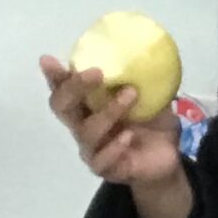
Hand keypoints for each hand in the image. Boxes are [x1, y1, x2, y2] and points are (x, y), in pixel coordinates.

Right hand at [41, 58, 189, 188]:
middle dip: (74, 87)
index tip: (47, 60)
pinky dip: (113, 146)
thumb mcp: (151, 93)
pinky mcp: (106, 168)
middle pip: (62, 107)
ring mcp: (92, 148)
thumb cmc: (153, 120)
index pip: (64, 88)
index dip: (54, 76)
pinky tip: (127, 136)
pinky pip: (101, 160)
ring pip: (86, 132)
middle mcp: (83, 125)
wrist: (169, 155)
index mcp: (89, 104)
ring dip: (108, 111)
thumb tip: (145, 49)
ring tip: (131, 94)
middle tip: (97, 73)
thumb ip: (141, 76)